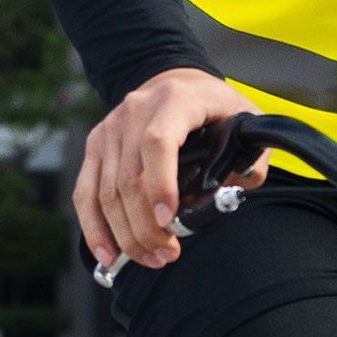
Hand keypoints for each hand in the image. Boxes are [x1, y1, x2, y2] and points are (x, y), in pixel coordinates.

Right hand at [73, 68, 268, 270]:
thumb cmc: (210, 104)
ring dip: (125, 236)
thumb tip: (240, 187)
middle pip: (130, 178)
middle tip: (168, 253)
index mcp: (175, 100)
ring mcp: (111, 127)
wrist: (174, 80)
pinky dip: (95, 228)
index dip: (161, 184)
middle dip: (146, 227)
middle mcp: (136, 110)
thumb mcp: (240, 117)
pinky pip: (86, 193)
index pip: (158, 142)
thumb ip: (249, 155)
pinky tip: (109, 254)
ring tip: (152, 257)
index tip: (170, 221)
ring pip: (106, 193)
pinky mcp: (96, 144)